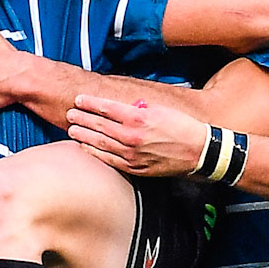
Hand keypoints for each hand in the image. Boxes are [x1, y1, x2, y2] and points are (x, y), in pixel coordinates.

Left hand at [66, 95, 209, 177]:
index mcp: (139, 118)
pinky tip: (86, 148)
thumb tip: (122, 107)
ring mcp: (132, 154)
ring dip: (84, 136)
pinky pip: (110, 160)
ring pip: (101, 143)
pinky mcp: (135, 168)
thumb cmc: (182, 127)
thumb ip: (138, 108)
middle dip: (82, 118)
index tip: (79, 99)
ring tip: (72, 129)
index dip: (90, 103)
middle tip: (70, 113)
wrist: (199, 152)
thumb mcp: (160, 109)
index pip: (106, 108)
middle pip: (99, 126)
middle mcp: (132, 137)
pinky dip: (95, 153)